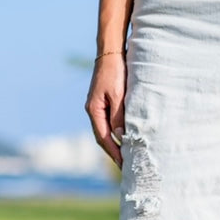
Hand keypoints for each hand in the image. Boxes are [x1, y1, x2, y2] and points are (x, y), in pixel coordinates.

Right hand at [85, 53, 126, 167]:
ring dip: (115, 146)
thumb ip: (119, 116)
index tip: (124, 165)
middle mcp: (93, 111)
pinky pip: (109, 125)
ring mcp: (97, 108)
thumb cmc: (115, 71)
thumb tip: (121, 136)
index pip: (104, 138)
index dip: (114, 152)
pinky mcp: (104, 104)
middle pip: (103, 138)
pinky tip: (125, 141)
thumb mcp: (118, 95)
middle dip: (114, 153)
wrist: (111, 52)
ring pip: (106, 133)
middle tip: (126, 168)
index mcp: (94, 110)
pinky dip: (116, 135)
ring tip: (126, 159)